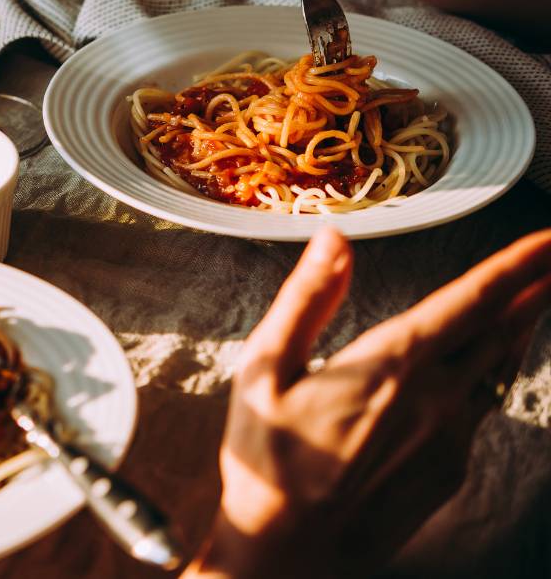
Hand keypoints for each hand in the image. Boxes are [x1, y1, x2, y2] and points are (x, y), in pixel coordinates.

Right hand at [185, 227, 550, 578]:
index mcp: (390, 365)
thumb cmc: (269, 457)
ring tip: (534, 299)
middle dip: (534, 289)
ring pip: (498, 369)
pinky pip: (481, 407)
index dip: (518, 266)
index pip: (471, 301)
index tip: (550, 240)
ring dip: (519, 327)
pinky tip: (482, 366)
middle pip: (501, 331)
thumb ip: (306, 298)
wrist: (291, 551)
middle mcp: (435, 399)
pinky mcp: (450, 469)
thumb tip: (334, 240)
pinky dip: (491, 372)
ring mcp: (450, 438)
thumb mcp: (266, 368)